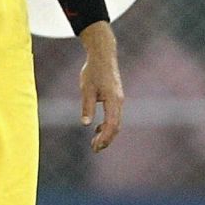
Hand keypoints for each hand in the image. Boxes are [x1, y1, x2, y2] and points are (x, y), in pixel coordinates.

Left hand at [78, 23, 123, 152]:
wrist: (103, 55)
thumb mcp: (86, 89)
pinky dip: (107, 125)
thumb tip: (86, 124)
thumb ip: (87, 106)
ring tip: (94, 143)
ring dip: (106, 134)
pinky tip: (96, 128)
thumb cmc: (93, 71)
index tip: (95, 147)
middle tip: (94, 149)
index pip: (112, 124)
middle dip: (106, 139)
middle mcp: (119, 102)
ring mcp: (119, 100)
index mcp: (113, 100)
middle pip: (116, 126)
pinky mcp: (115, 98)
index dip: (105, 137)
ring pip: (116, 122)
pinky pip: (114, 116)